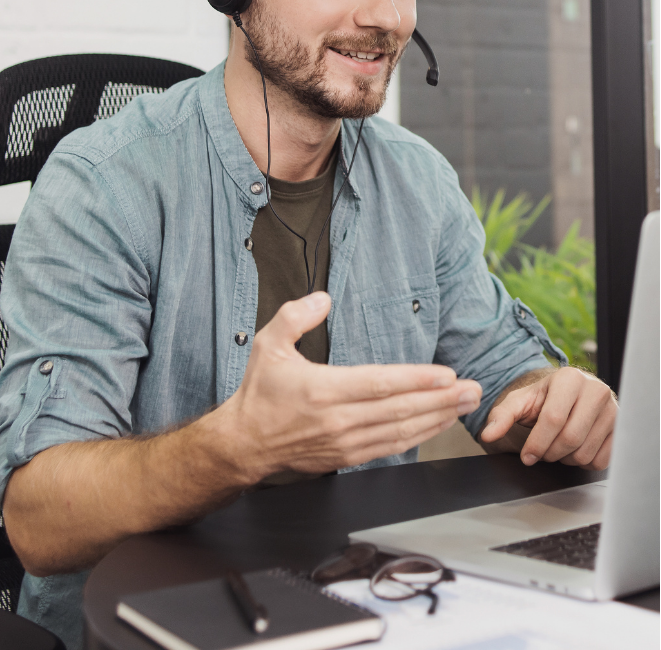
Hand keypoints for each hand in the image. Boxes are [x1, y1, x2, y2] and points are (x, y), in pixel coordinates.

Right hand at [213, 292, 482, 481]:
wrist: (244, 443)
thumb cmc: (260, 392)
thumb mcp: (268, 344)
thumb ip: (295, 316)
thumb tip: (323, 298)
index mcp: (322, 389)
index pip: (379, 384)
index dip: (416, 380)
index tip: (447, 374)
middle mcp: (338, 419)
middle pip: (400, 410)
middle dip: (442, 399)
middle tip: (474, 389)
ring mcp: (345, 442)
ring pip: (401, 431)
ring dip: (438, 418)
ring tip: (466, 404)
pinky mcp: (347, 457)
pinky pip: (391, 447)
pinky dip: (419, 437)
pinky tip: (438, 425)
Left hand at [480, 367, 615, 469]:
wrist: (570, 395)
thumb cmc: (544, 398)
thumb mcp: (521, 401)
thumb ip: (502, 416)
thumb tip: (487, 435)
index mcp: (570, 378)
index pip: (553, 419)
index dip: (536, 443)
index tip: (526, 456)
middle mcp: (596, 390)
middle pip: (570, 438)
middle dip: (550, 452)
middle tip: (541, 451)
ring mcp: (612, 409)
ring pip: (585, 452)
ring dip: (565, 459)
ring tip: (557, 446)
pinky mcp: (620, 428)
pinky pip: (601, 460)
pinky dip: (583, 462)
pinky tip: (574, 449)